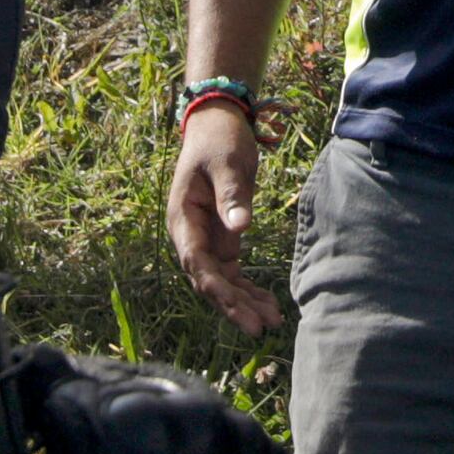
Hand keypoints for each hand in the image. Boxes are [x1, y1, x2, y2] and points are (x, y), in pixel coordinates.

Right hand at [166, 105, 284, 335]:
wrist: (218, 126)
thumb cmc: (220, 141)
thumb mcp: (228, 163)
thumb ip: (232, 195)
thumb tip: (240, 227)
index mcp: (182, 218)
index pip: (196, 263)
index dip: (217, 290)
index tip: (239, 310)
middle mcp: (189, 236)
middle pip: (208, 280)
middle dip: (233, 305)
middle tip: (260, 327)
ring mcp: (205, 240)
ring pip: (221, 281)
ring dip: (243, 302)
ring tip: (271, 321)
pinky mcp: (222, 240)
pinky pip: (232, 272)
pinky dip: (248, 289)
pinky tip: (268, 305)